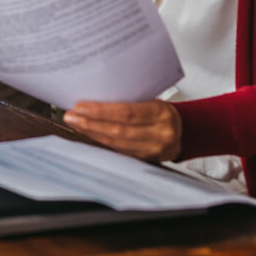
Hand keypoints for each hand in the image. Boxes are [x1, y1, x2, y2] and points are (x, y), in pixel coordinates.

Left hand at [62, 100, 181, 161]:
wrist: (185, 131)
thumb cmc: (163, 112)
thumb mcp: (153, 100)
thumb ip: (129, 101)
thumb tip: (96, 96)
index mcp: (160, 113)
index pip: (126, 112)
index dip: (101, 111)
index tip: (80, 106)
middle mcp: (159, 133)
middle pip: (118, 130)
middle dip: (90, 124)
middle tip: (71, 116)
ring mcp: (153, 149)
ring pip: (116, 143)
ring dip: (92, 134)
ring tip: (75, 124)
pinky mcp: (146, 159)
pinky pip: (119, 151)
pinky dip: (101, 142)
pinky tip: (89, 134)